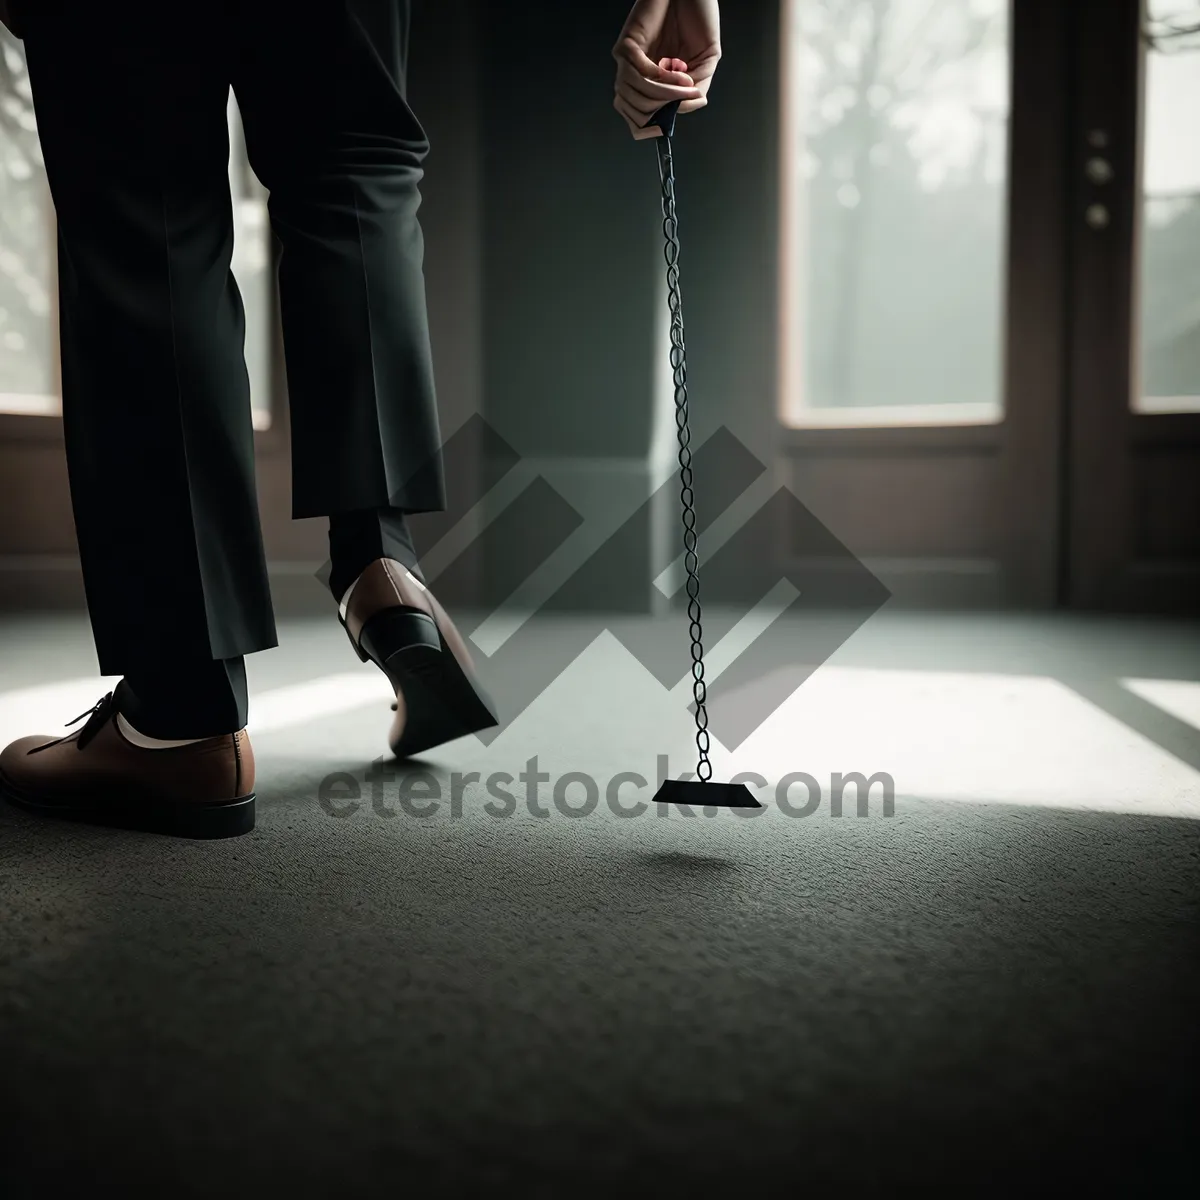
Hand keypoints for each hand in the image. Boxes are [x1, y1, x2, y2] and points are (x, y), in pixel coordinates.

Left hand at [612, 0, 720, 139]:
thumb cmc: (697, 18)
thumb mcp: (705, 61)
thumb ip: (696, 88)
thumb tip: (684, 110)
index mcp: (648, 82)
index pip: (636, 116)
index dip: (648, 129)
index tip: (665, 129)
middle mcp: (634, 74)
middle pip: (637, 111)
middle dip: (666, 112)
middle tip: (689, 99)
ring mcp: (628, 61)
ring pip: (639, 95)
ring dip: (667, 96)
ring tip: (689, 86)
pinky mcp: (627, 46)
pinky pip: (641, 74)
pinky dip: (664, 79)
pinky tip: (681, 73)